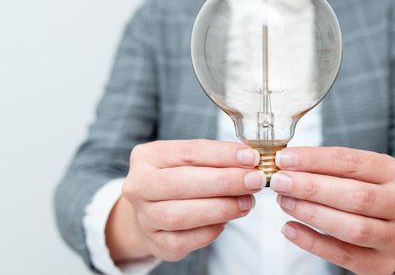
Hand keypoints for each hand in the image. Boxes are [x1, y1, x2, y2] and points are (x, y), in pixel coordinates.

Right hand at [106, 139, 266, 262]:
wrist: (151, 209)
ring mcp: (144, 217)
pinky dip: (210, 230)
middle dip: (224, 182)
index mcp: (148, 156)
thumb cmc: (178, 177)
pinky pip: (184, 240)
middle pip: (180, 184)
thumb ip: (216, 158)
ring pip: (180, 215)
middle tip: (254, 181)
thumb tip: (250, 162)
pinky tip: (227, 221)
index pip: (187, 152)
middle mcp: (138, 186)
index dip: (222, 155)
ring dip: (220, 208)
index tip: (250, 158)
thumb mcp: (191, 159)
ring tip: (247, 202)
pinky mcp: (156, 243)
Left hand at [271, 147, 394, 274]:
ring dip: (312, 213)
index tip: (285, 159)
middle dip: (312, 188)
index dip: (315, 160)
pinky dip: (313, 242)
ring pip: (353, 228)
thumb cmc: (364, 191)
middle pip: (356, 196)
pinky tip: (290, 228)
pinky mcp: (382, 263)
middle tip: (281, 182)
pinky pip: (344, 255)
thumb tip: (286, 162)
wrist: (390, 226)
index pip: (352, 162)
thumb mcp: (355, 172)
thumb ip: (326, 167)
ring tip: (284, 202)